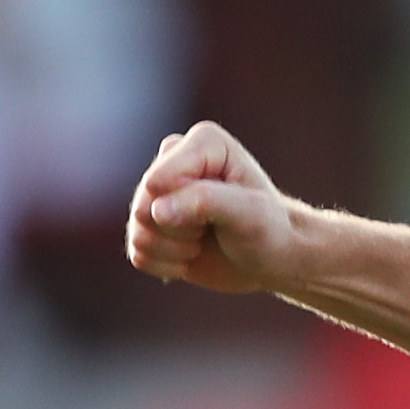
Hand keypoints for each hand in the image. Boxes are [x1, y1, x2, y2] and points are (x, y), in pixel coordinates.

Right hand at [125, 122, 299, 294]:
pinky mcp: (148, 226)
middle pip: (143, 208)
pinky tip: (193, 254)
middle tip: (216, 228)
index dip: (190, 208)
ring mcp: (155, 194)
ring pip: (138, 234)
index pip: (159, 181)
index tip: (228, 210)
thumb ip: (205, 201)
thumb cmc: (267, 230)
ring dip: (176, 250)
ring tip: (205, 240)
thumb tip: (155, 211)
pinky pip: (139, 255)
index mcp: (201, 143)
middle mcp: (172, 162)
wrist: (270, 259)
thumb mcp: (250, 213)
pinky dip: (169, 265)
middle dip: (183, 230)